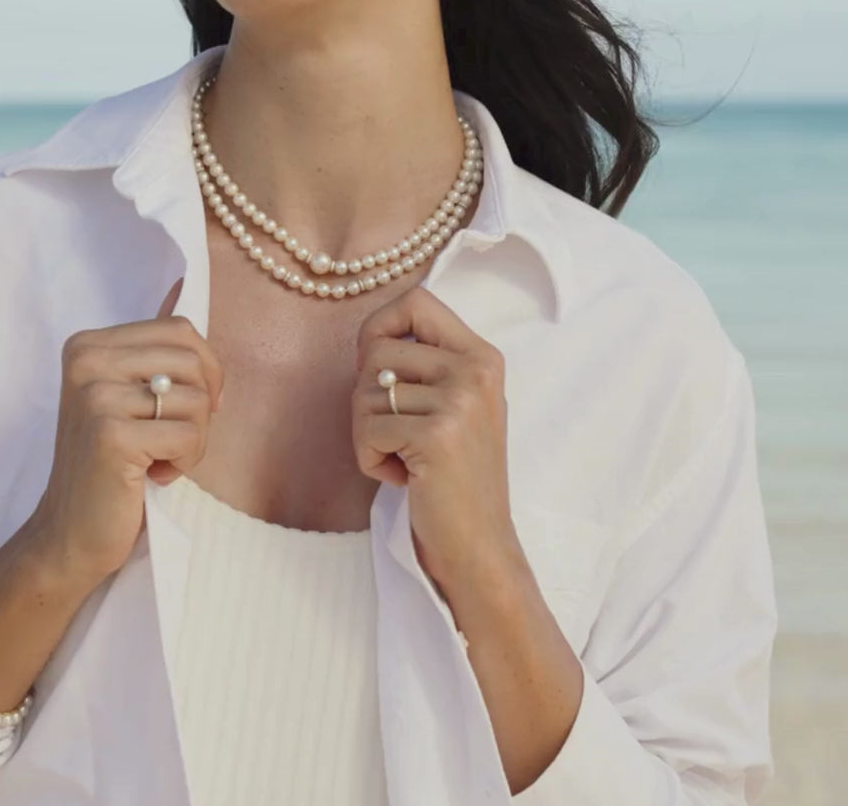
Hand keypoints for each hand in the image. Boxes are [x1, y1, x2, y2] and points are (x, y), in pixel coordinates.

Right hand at [27, 278, 223, 586]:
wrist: (69, 535)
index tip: (189, 408)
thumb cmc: (110, 466)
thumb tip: (182, 284)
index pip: (180, 329)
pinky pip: (189, 436)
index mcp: (88, 344)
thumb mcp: (127, 396)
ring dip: (193, 440)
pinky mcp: (110, 434)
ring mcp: (95, 396)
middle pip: (193, 360)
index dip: (204, 370)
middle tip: (172, 440)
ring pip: (196, 400)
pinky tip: (153, 476)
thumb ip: (153, 349)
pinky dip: (186, 462)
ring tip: (158, 459)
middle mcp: (86, 360)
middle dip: (202, 407)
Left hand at [352, 285, 523, 594]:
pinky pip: (367, 430)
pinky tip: (404, 478)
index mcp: (482, 355)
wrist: (481, 546)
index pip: (416, 300)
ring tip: (404, 460)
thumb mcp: (456, 406)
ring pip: (365, 392)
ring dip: (367, 434)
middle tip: (394, 435)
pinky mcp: (437, 435)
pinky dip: (370, 460)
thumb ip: (427, 365)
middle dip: (366, 398)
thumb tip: (370, 336)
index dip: (379, 325)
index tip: (375, 366)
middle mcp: (476, 369)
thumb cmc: (454, 478)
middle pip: (377, 350)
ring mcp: (460, 400)